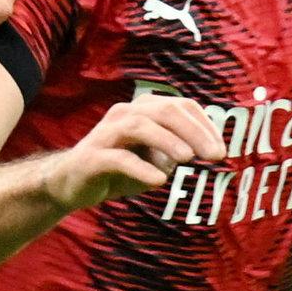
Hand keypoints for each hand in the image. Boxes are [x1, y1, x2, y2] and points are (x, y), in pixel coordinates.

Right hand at [44, 95, 227, 210]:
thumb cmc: (118, 168)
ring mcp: (106, 134)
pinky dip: (141, 168)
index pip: (181, 106)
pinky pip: (118, 158)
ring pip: (140, 126)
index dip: (205, 125)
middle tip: (215, 155)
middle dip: (193, 131)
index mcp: (143, 110)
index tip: (221, 150)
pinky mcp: (92, 157)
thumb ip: (176, 152)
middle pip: (164, 111)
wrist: (70, 183)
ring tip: (188, 159)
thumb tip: (204, 151)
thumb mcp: (153, 159)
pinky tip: (159, 181)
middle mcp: (125, 114)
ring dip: (167, 140)